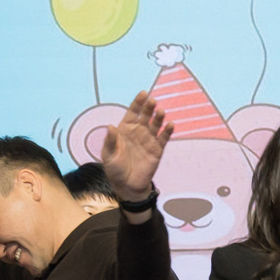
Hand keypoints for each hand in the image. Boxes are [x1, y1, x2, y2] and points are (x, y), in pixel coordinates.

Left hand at [98, 90, 173, 207]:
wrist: (127, 186)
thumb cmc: (115, 169)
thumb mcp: (108, 155)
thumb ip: (110, 141)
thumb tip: (110, 126)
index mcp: (125, 130)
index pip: (132, 112)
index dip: (138, 103)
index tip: (143, 94)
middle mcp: (138, 132)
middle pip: (145, 116)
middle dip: (149, 108)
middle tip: (152, 101)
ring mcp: (148, 140)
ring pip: (155, 125)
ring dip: (159, 117)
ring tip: (161, 112)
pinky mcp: (157, 149)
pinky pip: (163, 138)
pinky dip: (167, 131)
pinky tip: (170, 124)